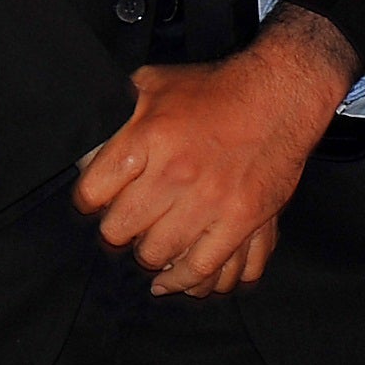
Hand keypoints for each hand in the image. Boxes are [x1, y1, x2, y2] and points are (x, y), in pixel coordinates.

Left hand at [73, 7, 354, 294]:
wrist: (277, 98)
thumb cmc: (212, 90)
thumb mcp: (153, 83)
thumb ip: (119, 110)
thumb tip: (92, 139)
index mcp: (146, 138)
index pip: (94, 190)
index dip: (87, 202)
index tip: (92, 204)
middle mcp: (174, 173)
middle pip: (121, 229)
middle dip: (115, 233)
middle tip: (121, 228)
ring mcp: (209, 201)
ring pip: (158, 254)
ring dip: (147, 256)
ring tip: (148, 248)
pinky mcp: (241, 222)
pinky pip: (204, 267)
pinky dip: (184, 281)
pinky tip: (172, 281)